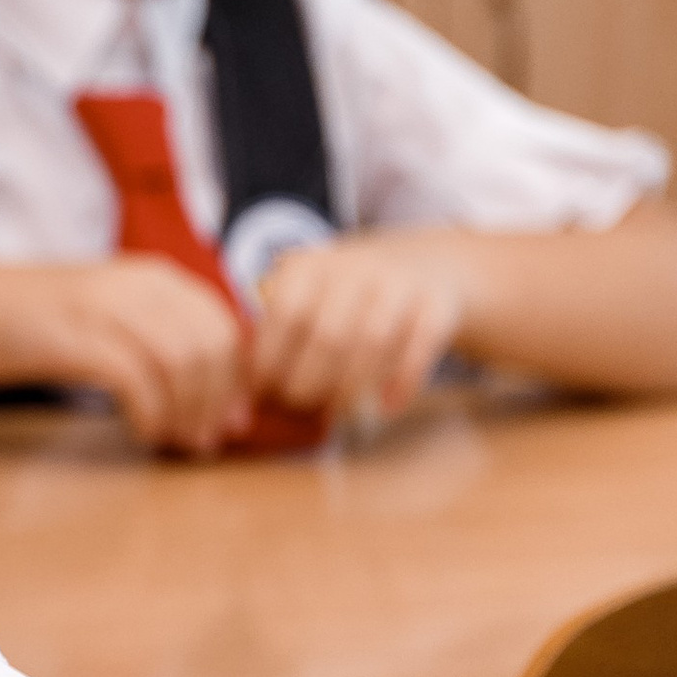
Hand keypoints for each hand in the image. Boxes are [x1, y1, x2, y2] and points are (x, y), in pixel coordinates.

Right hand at [0, 256, 252, 455]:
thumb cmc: (47, 321)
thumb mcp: (116, 310)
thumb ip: (164, 334)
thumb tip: (216, 389)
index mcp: (157, 276)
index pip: (224, 326)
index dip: (235, 379)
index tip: (229, 419)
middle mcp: (140, 285)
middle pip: (210, 348)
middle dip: (216, 402)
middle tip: (204, 439)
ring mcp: (109, 309)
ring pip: (181, 364)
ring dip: (186, 413)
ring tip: (175, 441)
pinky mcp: (80, 338)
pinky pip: (138, 381)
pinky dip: (150, 414)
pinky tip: (143, 433)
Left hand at [249, 230, 471, 423]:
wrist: (424, 264)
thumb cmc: (344, 296)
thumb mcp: (306, 295)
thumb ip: (276, 333)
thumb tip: (239, 395)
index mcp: (312, 265)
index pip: (286, 314)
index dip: (273, 358)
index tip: (266, 390)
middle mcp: (355, 268)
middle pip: (329, 335)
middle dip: (310, 380)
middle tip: (301, 405)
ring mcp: (400, 284)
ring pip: (374, 343)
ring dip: (352, 387)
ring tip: (335, 412)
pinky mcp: (437, 302)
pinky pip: (420, 346)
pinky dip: (403, 380)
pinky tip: (387, 406)